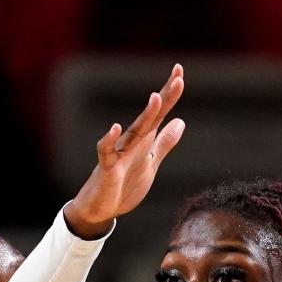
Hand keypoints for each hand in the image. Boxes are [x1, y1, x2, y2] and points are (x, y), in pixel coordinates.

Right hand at [63, 65, 184, 238]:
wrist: (100, 209)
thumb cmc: (124, 185)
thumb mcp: (150, 163)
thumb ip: (164, 143)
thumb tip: (181, 121)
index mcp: (144, 141)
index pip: (159, 114)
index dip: (170, 95)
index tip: (180, 72)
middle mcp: (132, 143)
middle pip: (150, 118)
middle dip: (164, 99)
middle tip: (178, 78)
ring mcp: (119, 155)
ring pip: (133, 132)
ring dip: (145, 115)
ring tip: (156, 97)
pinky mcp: (107, 169)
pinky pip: (107, 152)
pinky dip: (110, 140)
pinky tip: (115, 128)